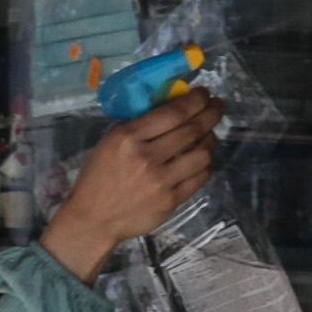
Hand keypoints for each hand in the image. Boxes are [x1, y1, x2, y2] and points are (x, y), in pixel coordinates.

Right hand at [39, 94, 221, 280]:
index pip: (174, 113)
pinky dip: (206, 165)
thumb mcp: (111, 140)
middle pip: (192, 130)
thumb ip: (139, 124)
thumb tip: (171, 105)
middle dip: (211, 114)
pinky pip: (199, 178)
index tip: (204, 93)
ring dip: (211, 139)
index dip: (196, 100)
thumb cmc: (99, 176)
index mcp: (129, 137)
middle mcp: (147, 157)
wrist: (95, 218)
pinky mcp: (171, 201)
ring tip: (210, 133)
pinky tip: (204, 158)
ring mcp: (162, 181)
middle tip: (217, 106)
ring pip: (202, 154)